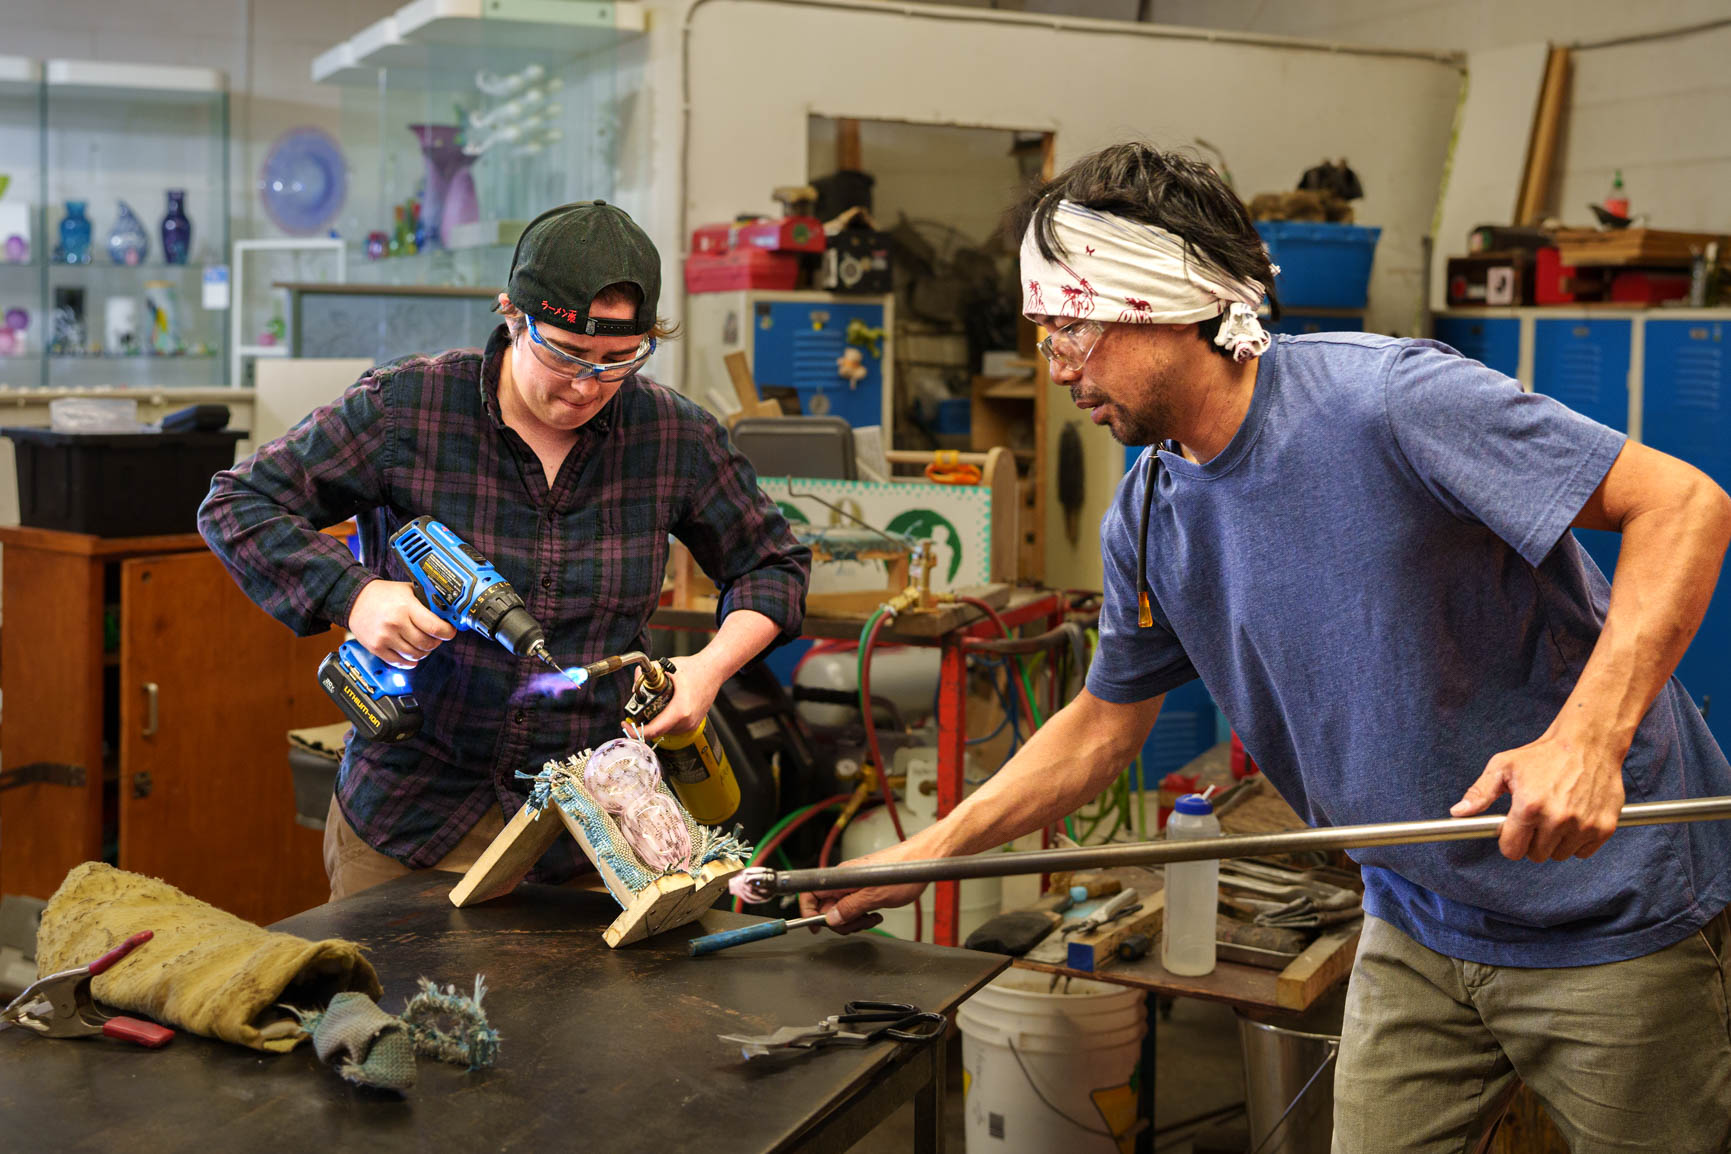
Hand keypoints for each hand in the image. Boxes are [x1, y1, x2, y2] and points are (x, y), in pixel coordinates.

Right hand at [348, 579, 456, 668]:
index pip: (435, 627)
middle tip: (435, 638)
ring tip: (422, 644)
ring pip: (415, 656)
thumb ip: (426, 601)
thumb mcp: (408, 590)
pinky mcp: (376, 648)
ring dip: (423, 652)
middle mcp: (395, 623)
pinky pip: (399, 663)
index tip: (449, 632)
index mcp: (406, 607)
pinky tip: (411, 654)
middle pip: (426, 644)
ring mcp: (385, 637)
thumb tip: (448, 612)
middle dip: (436, 642)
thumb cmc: (384, 594)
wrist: (355, 599)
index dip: (447, 632)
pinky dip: (409, 662)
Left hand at [639, 653, 723, 739]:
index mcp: (680, 710)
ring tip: (651, 708)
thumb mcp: (666, 668)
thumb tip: (634, 684)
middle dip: (643, 724)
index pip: (654, 730)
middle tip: (634, 714)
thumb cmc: (696, 669)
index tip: (626, 725)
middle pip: (657, 731)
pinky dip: (664, 721)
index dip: (636, 731)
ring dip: (654, 723)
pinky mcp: (693, 724)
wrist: (714, 671)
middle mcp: (687, 721)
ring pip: (665, 731)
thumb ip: (646, 676)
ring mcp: (691, 725)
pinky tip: (662, 710)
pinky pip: (673, 728)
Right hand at [797, 838, 935, 931]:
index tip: (815, 928)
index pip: (811, 894)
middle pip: (827, 907)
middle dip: (841, 921)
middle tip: (859, 923)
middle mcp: (844, 880)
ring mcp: (854, 885)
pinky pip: (855, 906)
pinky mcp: (864, 889)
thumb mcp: (874, 897)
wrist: (923, 861)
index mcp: (840, 878)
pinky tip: (876, 914)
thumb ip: (850, 909)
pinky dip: (863, 915)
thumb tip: (831, 920)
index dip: (809, 912)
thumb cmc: (903, 872)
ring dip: (855, 920)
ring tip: (872, 918)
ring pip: (843, 910)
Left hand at [1450, 731, 1625, 861]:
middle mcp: (1557, 819)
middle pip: (1536, 855)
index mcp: (1529, 807)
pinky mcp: (1604, 828)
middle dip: (1532, 840)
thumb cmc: (1542, 754)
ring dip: (1555, 842)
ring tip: (1556, 814)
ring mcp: (1583, 825)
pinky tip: (1574, 818)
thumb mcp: (1503, 766)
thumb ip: (1480, 792)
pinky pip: (1583, 852)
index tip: (1513, 829)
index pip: (1512, 850)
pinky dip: (1577, 841)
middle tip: (1536, 817)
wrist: (1588, 743)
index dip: (1509, 841)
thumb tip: (1458, 812)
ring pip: (1560, 855)